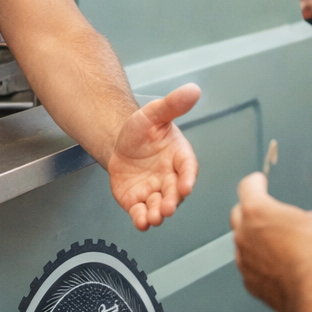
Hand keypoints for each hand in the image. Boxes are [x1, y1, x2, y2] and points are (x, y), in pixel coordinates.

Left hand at [108, 84, 200, 230]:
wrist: (118, 143)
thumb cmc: (141, 130)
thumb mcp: (154, 113)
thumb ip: (172, 104)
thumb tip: (193, 90)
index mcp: (178, 155)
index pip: (188, 167)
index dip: (188, 177)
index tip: (186, 185)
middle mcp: (170, 176)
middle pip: (175, 192)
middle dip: (172, 201)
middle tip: (167, 207)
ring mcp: (154, 191)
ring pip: (159, 206)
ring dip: (157, 213)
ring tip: (153, 217)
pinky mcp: (138, 201)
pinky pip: (142, 213)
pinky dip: (141, 219)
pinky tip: (140, 221)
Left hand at [231, 172, 311, 311]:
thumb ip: (298, 217)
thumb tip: (300, 224)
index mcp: (257, 210)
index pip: (246, 186)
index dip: (255, 182)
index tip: (259, 182)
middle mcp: (244, 234)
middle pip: (238, 214)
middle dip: (251, 210)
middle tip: (267, 213)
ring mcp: (244, 260)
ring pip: (243, 242)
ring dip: (256, 239)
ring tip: (278, 243)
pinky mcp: (250, 283)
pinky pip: (250, 266)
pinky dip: (260, 263)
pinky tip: (278, 266)